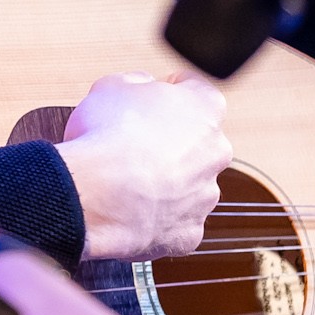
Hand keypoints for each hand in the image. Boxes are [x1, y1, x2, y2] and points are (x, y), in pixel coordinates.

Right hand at [57, 72, 232, 259]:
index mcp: (204, 108)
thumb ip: (136, 82)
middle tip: (136, 144)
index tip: (154, 96)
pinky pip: (176, 222)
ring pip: (190, 185)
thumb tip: (141, 85)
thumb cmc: (107, 137)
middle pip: (198, 142)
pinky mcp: (189, 232)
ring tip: (129, 182)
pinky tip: (132, 209)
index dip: (170, 91)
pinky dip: (158, 218)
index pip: (196, 90)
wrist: (98, 194)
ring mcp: (205, 195)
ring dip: (167, 182)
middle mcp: (216, 151)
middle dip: (171, 142)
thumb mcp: (111, 86)